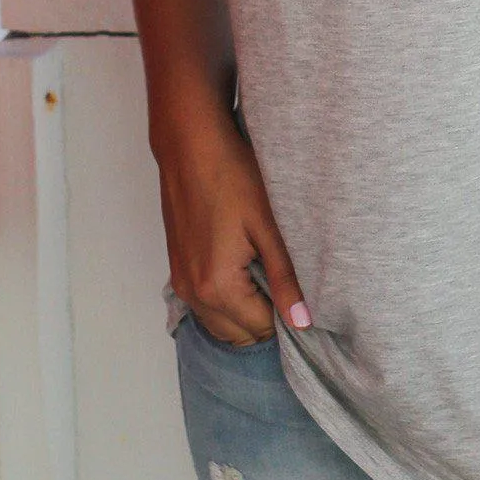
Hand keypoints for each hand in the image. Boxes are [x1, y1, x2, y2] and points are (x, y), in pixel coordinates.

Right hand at [156, 113, 310, 344]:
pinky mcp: (177, 269)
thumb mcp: (267, 227)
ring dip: (244, 313)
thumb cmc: (232, 177)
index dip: (287, 315)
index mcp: (218, 287)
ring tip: (265, 275)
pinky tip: (242, 270)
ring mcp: (181, 283)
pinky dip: (225, 302)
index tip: (300, 291)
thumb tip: (303, 323)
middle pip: (239, 334)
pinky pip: (204, 305)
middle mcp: (194, 294)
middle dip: (265, 318)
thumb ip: (285, 279)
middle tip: (286, 285)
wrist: (190, 145)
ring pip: (220, 323)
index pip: (262, 328)